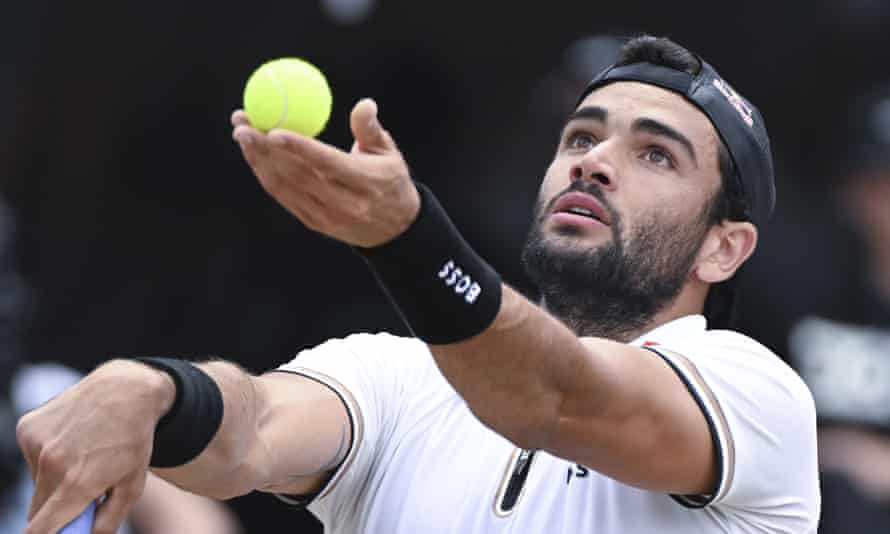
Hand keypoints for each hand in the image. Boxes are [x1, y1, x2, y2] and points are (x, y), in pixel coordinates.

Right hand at [16, 360, 174, 533]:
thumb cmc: (134, 439)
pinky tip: (71, 439)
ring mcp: (37, 443)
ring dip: (52, 481)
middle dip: (55, 511)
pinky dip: (46, 457)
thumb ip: (108, 521)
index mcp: (78, 483)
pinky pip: (32, 458)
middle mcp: (52, 464)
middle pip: (37, 510)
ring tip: (82, 458)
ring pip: (36, 483)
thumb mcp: (133, 485)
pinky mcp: (27, 428)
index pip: (40, 531)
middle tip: (81, 495)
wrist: (125, 390)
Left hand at [231, 98, 420, 247]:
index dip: (299, 148)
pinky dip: (265, 174)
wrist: (394, 231)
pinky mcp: (314, 222)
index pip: (327, 164)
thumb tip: (364, 103)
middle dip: (265, 148)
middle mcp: (344, 203)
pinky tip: (253, 153)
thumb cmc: (390, 180)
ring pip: (285, 186)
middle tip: (244, 122)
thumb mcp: (389, 153)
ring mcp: (326, 216)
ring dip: (258, 159)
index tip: (274, 130)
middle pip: (297, 174)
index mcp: (366, 183)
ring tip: (242, 131)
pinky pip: (284, 196)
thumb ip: (371, 129)